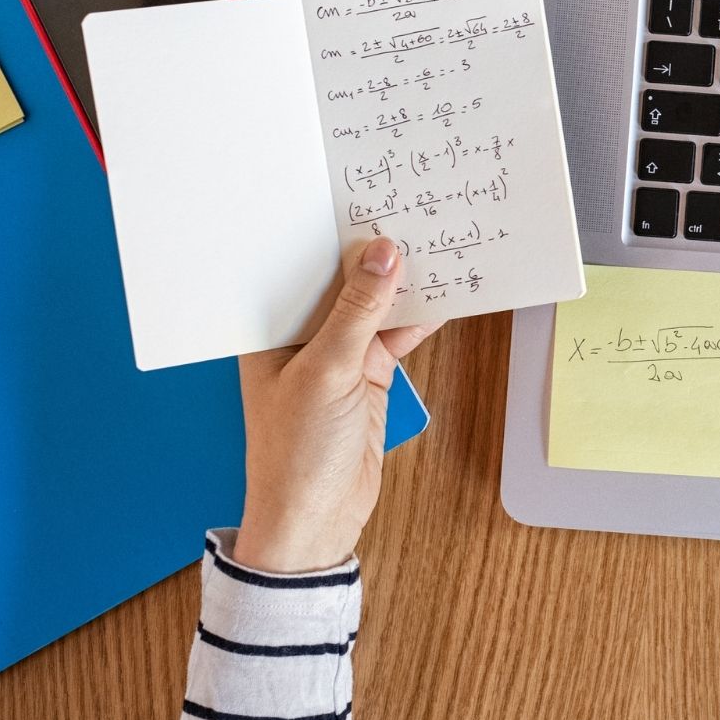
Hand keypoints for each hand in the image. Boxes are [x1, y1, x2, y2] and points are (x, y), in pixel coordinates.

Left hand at [232, 237, 443, 573]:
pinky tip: (447, 292)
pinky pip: (397, 335)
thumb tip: (383, 254)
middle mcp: (302, 338)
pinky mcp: (368, 376)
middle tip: (413, 211)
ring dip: (405, 284)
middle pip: (345, 284)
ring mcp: (338, 357)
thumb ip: (358, 312)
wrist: (315, 520)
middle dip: (377, 254)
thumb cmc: (296, 453)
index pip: (304, 270)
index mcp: (272, 331)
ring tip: (439, 242)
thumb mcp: (328, 373)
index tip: (368, 199)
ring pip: (377, 307)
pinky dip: (421, 317)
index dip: (334, 236)